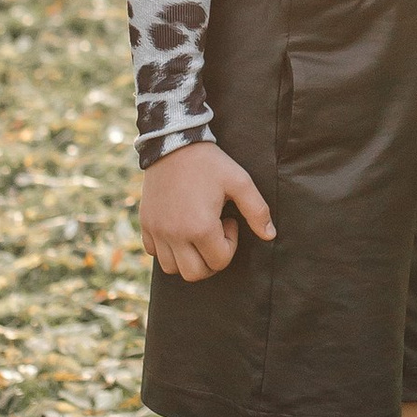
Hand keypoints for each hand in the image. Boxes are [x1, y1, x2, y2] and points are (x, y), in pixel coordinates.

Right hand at [137, 142, 274, 281]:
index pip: (220, 261)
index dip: (231, 244)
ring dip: (188, 259)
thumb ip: (257, 210)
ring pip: (172, 269)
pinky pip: (154, 253)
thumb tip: (270, 235)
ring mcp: (157, 231)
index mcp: (200, 227)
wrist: (173, 143)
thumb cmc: (210, 163)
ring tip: (197, 234)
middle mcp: (175, 235)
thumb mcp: (240, 182)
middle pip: (195, 273)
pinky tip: (179, 230)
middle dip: (211, 260)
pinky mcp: (146, 224)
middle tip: (216, 235)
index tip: (229, 220)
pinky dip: (168, 250)